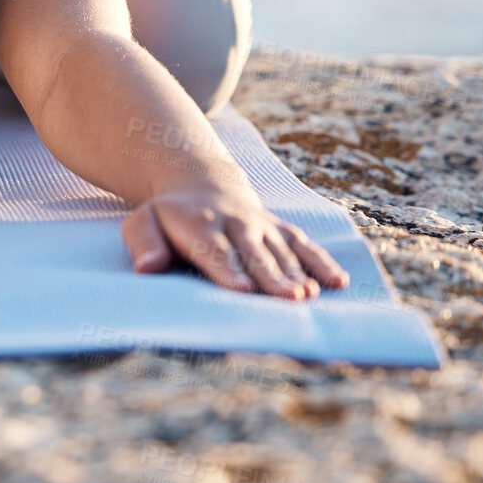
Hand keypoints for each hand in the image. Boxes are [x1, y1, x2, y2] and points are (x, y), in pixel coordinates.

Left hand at [122, 183, 348, 300]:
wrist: (201, 184)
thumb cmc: (168, 218)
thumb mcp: (143, 223)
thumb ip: (144, 243)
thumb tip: (147, 266)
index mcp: (200, 226)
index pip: (215, 251)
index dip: (229, 270)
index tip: (243, 290)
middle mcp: (236, 224)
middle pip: (255, 254)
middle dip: (271, 276)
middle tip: (288, 298)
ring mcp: (262, 226)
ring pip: (282, 251)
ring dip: (297, 273)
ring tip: (308, 295)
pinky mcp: (281, 230)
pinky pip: (304, 245)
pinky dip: (322, 262)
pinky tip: (339, 282)